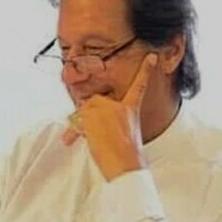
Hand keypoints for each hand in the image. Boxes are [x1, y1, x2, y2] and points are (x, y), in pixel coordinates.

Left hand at [62, 53, 157, 180]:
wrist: (125, 166)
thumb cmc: (126, 156)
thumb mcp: (125, 134)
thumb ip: (112, 122)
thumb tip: (90, 122)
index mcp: (131, 109)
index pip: (140, 85)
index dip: (146, 70)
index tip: (151, 56)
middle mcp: (119, 106)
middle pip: (95, 100)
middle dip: (88, 115)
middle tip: (93, 134)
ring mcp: (105, 108)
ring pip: (83, 109)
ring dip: (80, 124)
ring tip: (90, 141)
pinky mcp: (92, 114)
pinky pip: (76, 119)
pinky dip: (72, 131)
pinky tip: (70, 140)